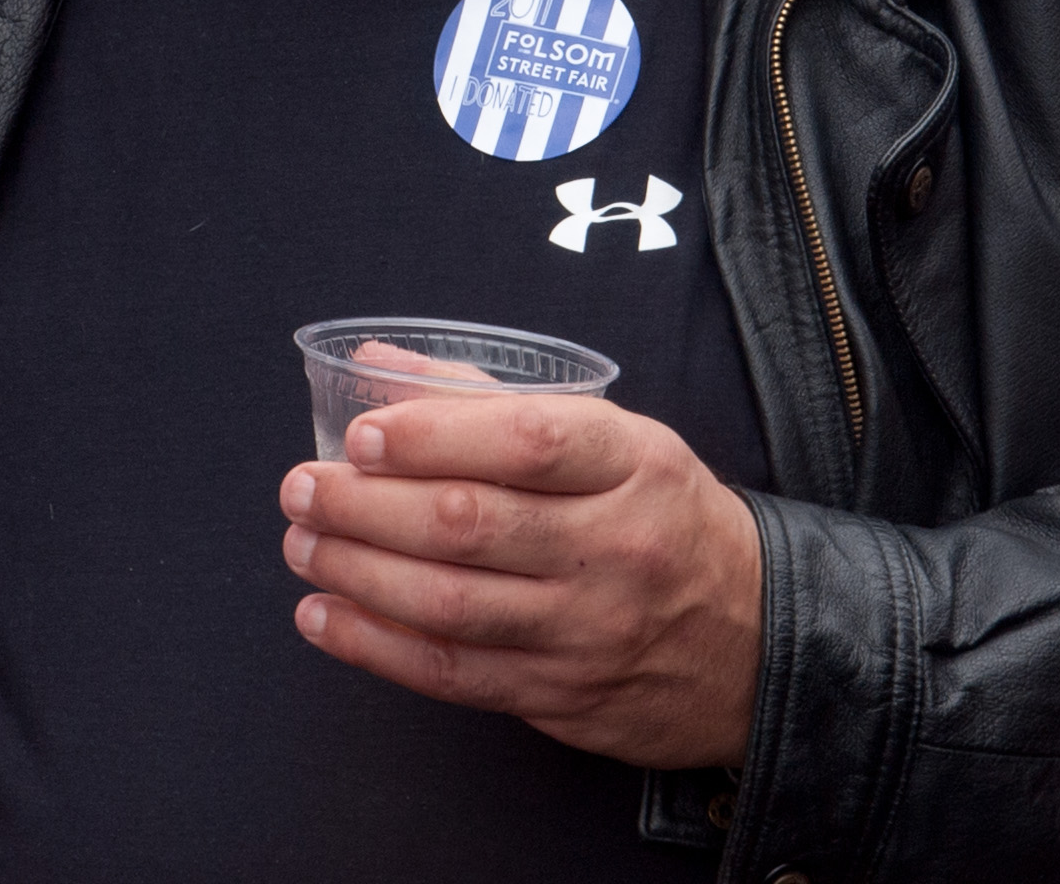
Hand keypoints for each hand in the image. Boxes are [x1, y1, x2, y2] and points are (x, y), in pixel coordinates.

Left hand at [278, 395, 762, 769]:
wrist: (757, 640)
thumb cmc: (662, 518)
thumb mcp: (615, 441)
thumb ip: (493, 402)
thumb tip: (379, 364)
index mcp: (634, 464)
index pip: (528, 441)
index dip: (433, 435)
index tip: (361, 433)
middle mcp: (615, 547)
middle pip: (471, 525)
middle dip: (367, 506)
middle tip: (302, 488)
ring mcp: (590, 629)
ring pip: (453, 603)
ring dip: (358, 574)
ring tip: (302, 546)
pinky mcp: (563, 694)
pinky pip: (456, 673)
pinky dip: (377, 647)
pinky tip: (325, 618)